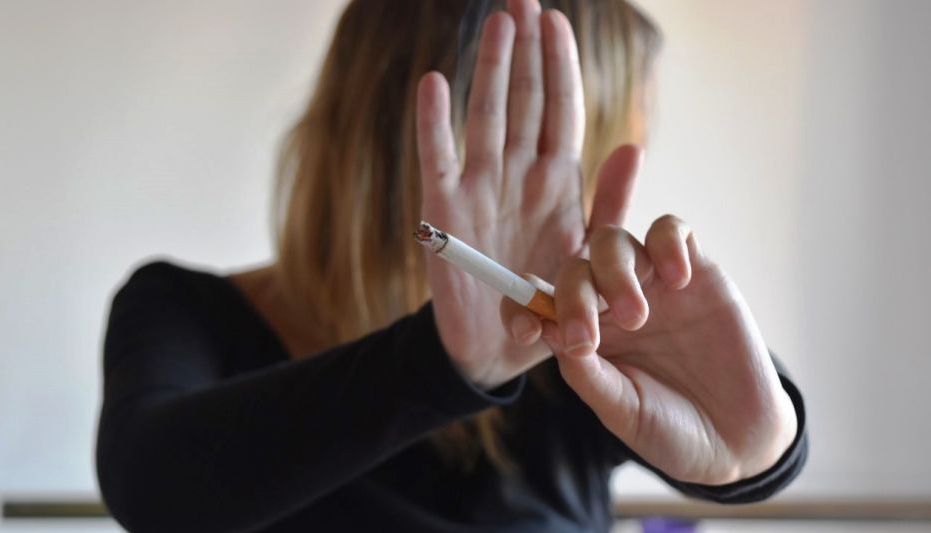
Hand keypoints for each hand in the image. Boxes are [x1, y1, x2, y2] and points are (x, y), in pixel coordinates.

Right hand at [418, 2, 634, 387]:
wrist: (500, 348)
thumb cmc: (548, 301)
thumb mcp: (590, 254)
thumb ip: (610, 203)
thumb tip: (632, 146)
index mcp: (556, 182)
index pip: (560, 110)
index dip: (559, 66)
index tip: (558, 21)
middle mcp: (517, 175)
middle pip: (523, 99)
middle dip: (525, 50)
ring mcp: (480, 188)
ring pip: (486, 117)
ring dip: (490, 68)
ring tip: (498, 21)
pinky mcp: (444, 212)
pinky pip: (438, 160)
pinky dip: (434, 124)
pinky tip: (434, 83)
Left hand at [510, 216, 797, 484]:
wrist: (740, 439)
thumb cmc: (671, 428)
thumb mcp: (621, 410)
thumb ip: (586, 373)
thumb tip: (549, 330)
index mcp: (583, 335)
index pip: (537, 302)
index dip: (520, 305)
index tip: (524, 332)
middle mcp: (610, 303)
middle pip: (574, 268)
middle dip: (572, 296)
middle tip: (587, 336)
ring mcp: (652, 284)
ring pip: (614, 242)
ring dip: (614, 272)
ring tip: (637, 316)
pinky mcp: (696, 271)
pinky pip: (670, 231)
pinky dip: (666, 244)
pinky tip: (677, 280)